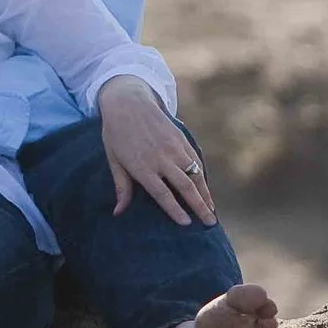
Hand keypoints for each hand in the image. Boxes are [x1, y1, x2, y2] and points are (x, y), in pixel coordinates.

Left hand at [99, 76, 215, 224]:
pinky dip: (203, 178)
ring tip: (212, 211)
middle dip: (198, 207)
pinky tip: (207, 191)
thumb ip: (121, 187)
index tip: (186, 224)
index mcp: (142, 166)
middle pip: (184, 187)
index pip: (162, 193)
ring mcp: (174, 148)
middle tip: (209, 223)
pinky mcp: (182, 140)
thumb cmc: (117, 135)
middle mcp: (162, 159)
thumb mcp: (114, 160)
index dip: (174, 209)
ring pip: (195, 175)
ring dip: (205, 195)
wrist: (129, 103)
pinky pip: (196, 162)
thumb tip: (118, 213)